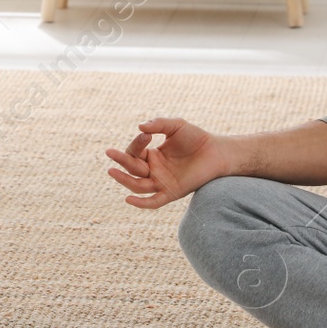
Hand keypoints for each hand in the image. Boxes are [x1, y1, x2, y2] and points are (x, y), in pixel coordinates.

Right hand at [105, 117, 226, 209]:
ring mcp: (162, 183)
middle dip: (121, 160)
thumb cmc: (196, 138)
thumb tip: (140, 127)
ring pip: (137, 185)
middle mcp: (154, 170)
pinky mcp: (172, 193)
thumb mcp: (176, 126)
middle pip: (132, 169)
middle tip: (109, 152)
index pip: (134, 153)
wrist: (217, 151)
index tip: (146, 134)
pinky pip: (153, 202)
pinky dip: (141, 203)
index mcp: (152, 155)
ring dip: (124, 180)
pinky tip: (128, 200)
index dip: (135, 144)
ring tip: (111, 171)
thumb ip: (159, 124)